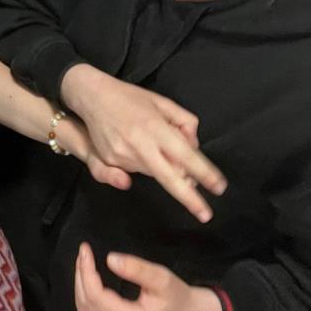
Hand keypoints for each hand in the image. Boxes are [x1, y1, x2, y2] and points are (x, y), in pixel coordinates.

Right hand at [60, 64, 225, 221]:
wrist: (92, 96)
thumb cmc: (130, 98)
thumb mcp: (162, 102)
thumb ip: (183, 122)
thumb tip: (193, 146)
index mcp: (154, 127)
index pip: (185, 155)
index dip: (203, 172)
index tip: (218, 187)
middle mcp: (139, 144)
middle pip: (169, 178)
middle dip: (189, 198)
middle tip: (205, 214)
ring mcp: (123, 155)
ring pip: (155, 174)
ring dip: (167, 170)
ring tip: (160, 150)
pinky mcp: (111, 161)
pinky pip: (137, 171)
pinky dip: (147, 165)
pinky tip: (140, 148)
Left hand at [74, 242, 222, 310]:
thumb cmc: (177, 295)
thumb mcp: (161, 277)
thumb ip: (136, 268)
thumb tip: (110, 259)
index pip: (96, 297)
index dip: (86, 272)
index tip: (85, 250)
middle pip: (87, 303)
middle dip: (81, 275)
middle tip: (83, 252)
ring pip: (85, 310)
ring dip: (80, 284)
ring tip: (83, 262)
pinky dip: (85, 295)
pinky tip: (88, 278)